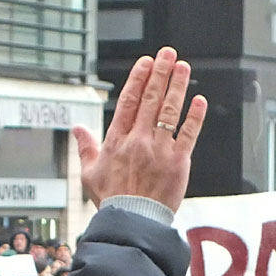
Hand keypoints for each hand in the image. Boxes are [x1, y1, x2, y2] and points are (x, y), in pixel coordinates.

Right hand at [73, 47, 208, 211]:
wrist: (133, 222)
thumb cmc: (112, 200)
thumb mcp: (89, 174)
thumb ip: (85, 148)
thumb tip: (77, 130)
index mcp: (117, 140)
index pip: (129, 101)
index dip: (138, 79)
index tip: (145, 62)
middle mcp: (138, 140)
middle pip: (150, 99)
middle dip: (159, 73)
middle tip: (167, 53)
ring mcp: (159, 150)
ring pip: (169, 111)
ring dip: (177, 86)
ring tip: (183, 67)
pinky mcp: (178, 162)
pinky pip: (188, 134)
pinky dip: (194, 116)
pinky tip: (198, 100)